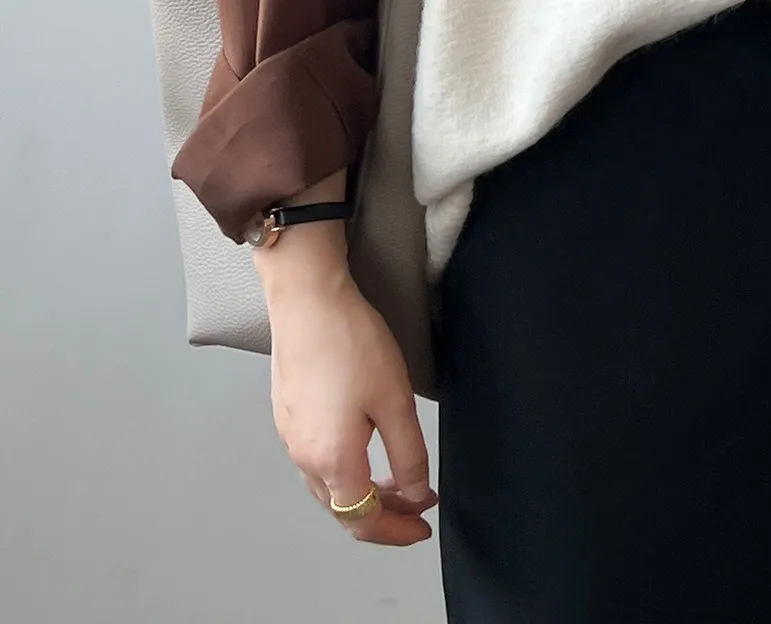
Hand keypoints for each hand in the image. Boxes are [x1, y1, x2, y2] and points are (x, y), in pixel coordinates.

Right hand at [261, 243, 436, 547]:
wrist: (307, 300)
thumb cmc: (352, 345)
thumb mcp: (395, 401)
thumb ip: (408, 456)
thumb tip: (415, 495)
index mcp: (332, 461)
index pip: (363, 520)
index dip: (397, 531)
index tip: (423, 526)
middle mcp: (303, 457)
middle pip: (343, 508)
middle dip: (384, 513)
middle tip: (419, 503)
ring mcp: (289, 435)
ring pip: (327, 486)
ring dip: (363, 491)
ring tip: (398, 477)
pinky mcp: (286, 413)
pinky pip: (316, 460)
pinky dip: (344, 468)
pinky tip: (364, 446)